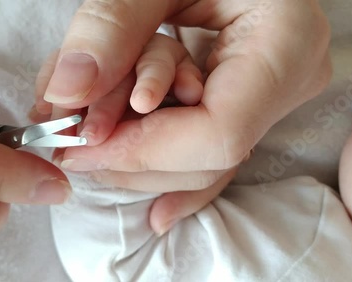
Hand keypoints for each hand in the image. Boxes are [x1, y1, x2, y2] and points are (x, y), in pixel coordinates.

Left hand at [35, 0, 331, 233]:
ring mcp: (268, 97)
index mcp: (286, 45)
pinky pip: (206, 148)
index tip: (79, 148)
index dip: (143, 152)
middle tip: (67, 133)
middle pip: (202, 158)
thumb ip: (111, 26)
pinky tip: (145, 198)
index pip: (218, 134)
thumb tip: (65, 94)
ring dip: (131, 149)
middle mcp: (286, 83)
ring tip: (83, 129)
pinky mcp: (244, 100)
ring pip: (197, 160)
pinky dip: (166, 163)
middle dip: (126, 151)